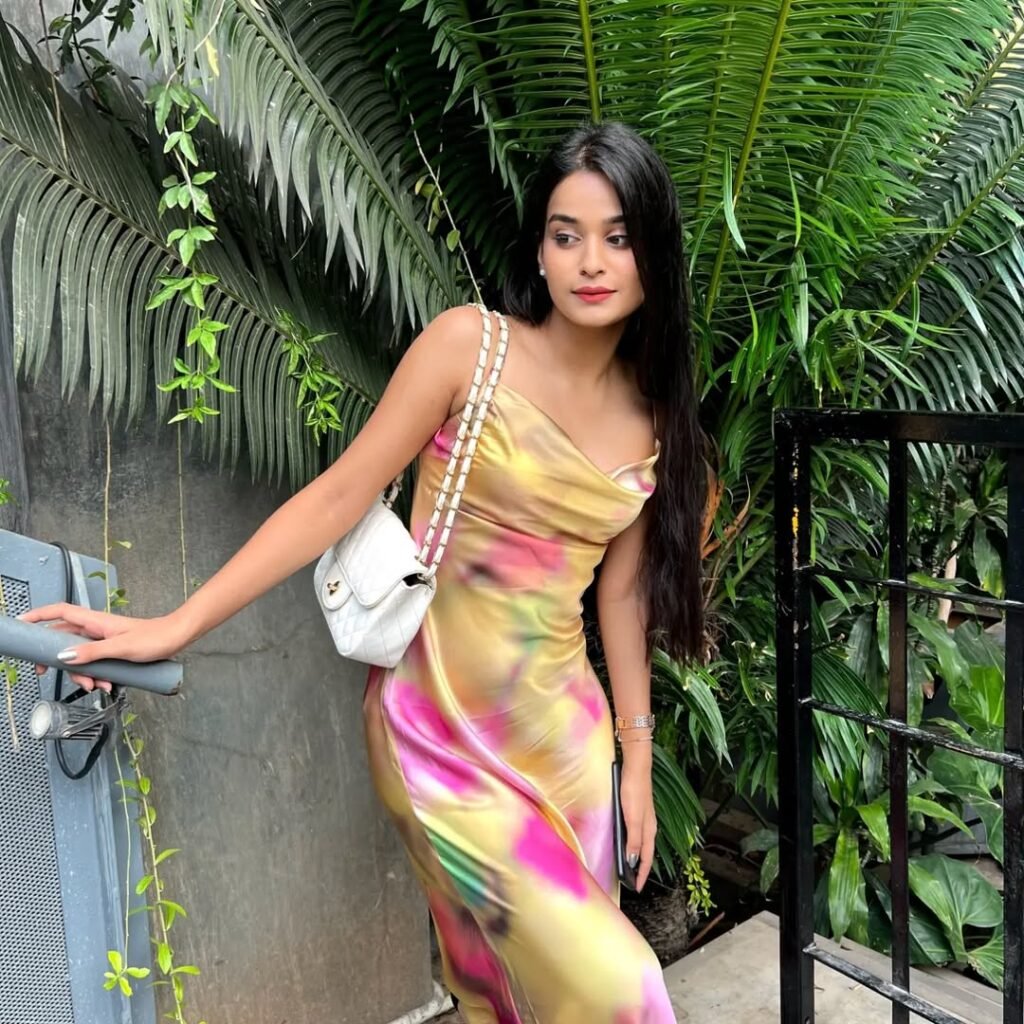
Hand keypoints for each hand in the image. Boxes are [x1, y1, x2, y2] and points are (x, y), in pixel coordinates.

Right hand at [18, 603, 190, 693]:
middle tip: (46, 674)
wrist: (178, 638)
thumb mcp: (121, 648)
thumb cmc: (155, 638)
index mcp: (95, 621)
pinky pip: (94, 663)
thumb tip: (63, 658)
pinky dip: (96, 675)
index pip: (59, 612)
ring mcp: (103, 640)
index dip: (38, 616)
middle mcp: (96, 629)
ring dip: (82, 673)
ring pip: (79, 656)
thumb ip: (92, 653)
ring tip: (97, 685)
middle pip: (63, 640)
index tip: (20, 625)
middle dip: (57, 660)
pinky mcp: (112, 650)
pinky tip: (108, 684)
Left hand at [619, 750, 656, 891]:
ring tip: (628, 866)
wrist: (636, 769)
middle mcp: (648, 826)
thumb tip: (632, 861)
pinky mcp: (637, 810)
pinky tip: (625, 842)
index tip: (636, 887)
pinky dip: (632, 843)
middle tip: (631, 880)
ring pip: (641, 843)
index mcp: (649, 831)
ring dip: (636, 856)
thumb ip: (633, 840)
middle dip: (639, 868)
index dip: (641, 874)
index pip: (645, 858)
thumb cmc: (634, 792)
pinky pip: (636, 833)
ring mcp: (644, 818)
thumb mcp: (632, 819)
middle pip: (645, 852)